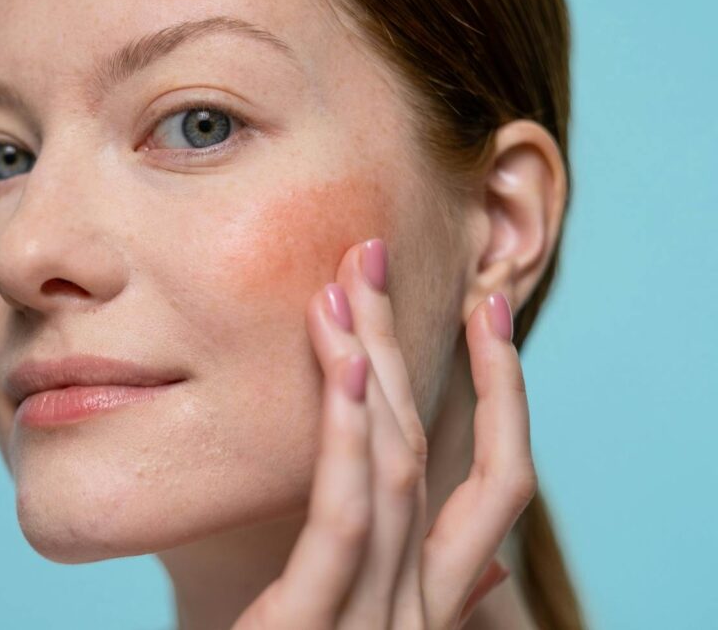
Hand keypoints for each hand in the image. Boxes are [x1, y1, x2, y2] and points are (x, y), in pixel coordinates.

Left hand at [231, 238, 536, 628]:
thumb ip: (427, 595)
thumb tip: (492, 562)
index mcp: (428, 603)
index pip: (498, 485)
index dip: (504, 392)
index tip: (485, 308)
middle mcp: (416, 610)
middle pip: (433, 454)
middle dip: (410, 347)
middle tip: (375, 252)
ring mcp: (374, 626)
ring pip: (395, 474)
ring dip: (373, 368)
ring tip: (349, 283)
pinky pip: (342, 527)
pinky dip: (347, 441)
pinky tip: (343, 371)